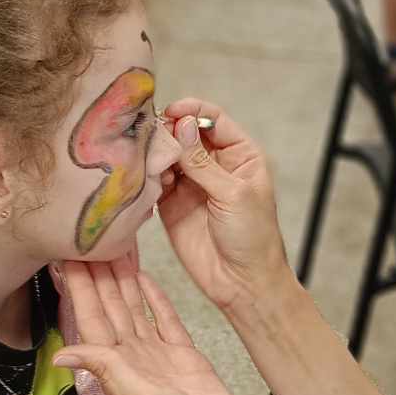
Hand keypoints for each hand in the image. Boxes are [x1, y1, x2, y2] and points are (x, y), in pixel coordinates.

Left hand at [53, 258, 260, 394]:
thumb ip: (105, 369)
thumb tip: (59, 355)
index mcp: (116, 368)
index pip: (92, 319)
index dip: (79, 288)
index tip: (66, 256)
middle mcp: (132, 359)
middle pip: (110, 307)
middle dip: (98, 274)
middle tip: (89, 236)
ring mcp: (158, 357)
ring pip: (134, 309)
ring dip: (123, 280)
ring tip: (115, 246)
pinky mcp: (184, 357)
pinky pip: (164, 321)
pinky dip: (155, 299)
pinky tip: (145, 279)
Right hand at [156, 101, 290, 311]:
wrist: (242, 282)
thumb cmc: (253, 237)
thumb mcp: (233, 194)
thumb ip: (203, 162)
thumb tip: (182, 125)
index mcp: (240, 155)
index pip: (214, 120)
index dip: (194, 111)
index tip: (174, 111)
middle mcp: (214, 165)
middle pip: (187, 133)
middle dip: (170, 129)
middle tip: (152, 132)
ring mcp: (192, 183)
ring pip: (168, 154)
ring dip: (156, 151)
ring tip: (145, 154)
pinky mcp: (171, 203)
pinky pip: (155, 179)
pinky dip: (147, 173)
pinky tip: (142, 172)